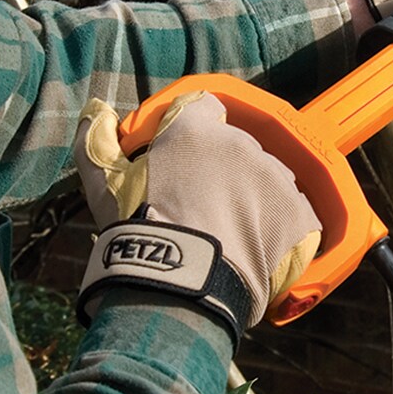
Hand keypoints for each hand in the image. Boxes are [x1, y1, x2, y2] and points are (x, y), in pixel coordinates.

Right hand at [73, 92, 320, 340]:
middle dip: (218, 171)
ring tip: (226, 234)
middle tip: (197, 209)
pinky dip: (279, 228)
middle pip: (233, 148)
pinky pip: (293, 213)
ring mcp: (274, 177)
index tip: (177, 158)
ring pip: (265, 178)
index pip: (199, 108)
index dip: (188, 131)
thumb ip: (95, 140)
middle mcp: (241, 144)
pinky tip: (254, 248)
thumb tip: (95, 110)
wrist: (181, 285)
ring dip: (250, 197)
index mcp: (196, 129)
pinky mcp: (298, 213)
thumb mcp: (102, 184)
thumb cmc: (138, 230)